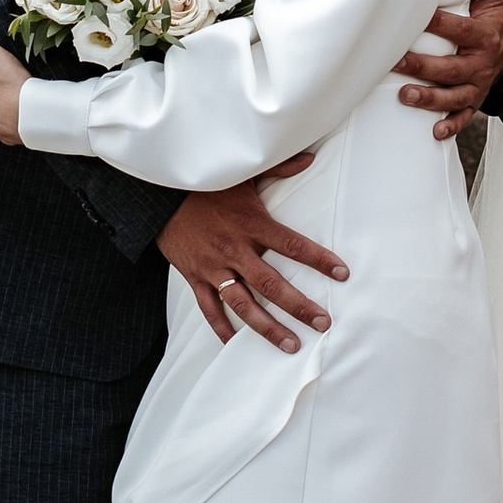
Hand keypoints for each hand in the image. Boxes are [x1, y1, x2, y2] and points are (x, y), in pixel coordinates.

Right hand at [161, 160, 347, 351]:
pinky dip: (222, 328)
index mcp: (252, 224)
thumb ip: (280, 168)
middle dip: (299, 306)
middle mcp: (234, 249)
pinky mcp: (194, 277)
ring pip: (244, 304)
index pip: (293, 245)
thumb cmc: (206, 184)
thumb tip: (310, 157)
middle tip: (323, 323)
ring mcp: (213, 267)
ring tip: (291, 345)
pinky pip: (209, 309)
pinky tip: (236, 344)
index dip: (319, 260)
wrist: (160, 195)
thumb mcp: (244, 174)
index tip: (342, 274)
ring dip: (268, 328)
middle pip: (272, 284)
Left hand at [395, 0, 502, 143]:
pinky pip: (464, 116)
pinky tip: (434, 132)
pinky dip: (451, 126)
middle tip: (398, 62)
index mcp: (484, 36)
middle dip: (424, 66)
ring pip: (455, 96)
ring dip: (431, 99)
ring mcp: (478, 85)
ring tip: (406, 96)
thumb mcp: (496, 0)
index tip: (416, 16)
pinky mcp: (474, 101)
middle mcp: (481, 63)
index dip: (439, 23)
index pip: (460, 30)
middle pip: (452, 68)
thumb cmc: (493, 22)